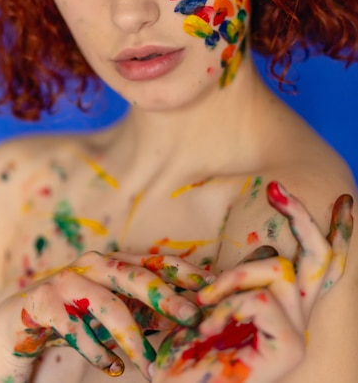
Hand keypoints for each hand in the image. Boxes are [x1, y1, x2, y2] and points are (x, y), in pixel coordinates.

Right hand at [0, 251, 212, 381]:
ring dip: (131, 337)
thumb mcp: (117, 308)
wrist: (23, 318)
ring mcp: (69, 279)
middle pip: (136, 276)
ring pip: (107, 305)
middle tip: (191, 315)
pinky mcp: (45, 302)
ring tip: (148, 363)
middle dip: (166, 295)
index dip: (184, 271)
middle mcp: (95, 263)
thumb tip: (193, 316)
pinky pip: (74, 328)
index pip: (156, 261)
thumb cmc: (81, 312)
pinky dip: (95, 351)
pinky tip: (111, 368)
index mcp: (116, 262)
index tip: (211, 287)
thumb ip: (148, 309)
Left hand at [152, 184, 352, 382]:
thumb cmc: (196, 351)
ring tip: (204, 304)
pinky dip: (227, 305)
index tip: (343, 200)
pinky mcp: (290, 347)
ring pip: (277, 269)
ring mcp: (297, 332)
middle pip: (318, 256)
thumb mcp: (214, 303)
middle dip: (301, 216)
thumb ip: (239, 278)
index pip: (322, 264)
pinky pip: (260, 299)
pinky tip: (208, 326)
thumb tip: (263, 245)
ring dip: (233, 278)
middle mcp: (298, 316)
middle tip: (274, 187)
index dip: (337, 232)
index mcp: (287, 306)